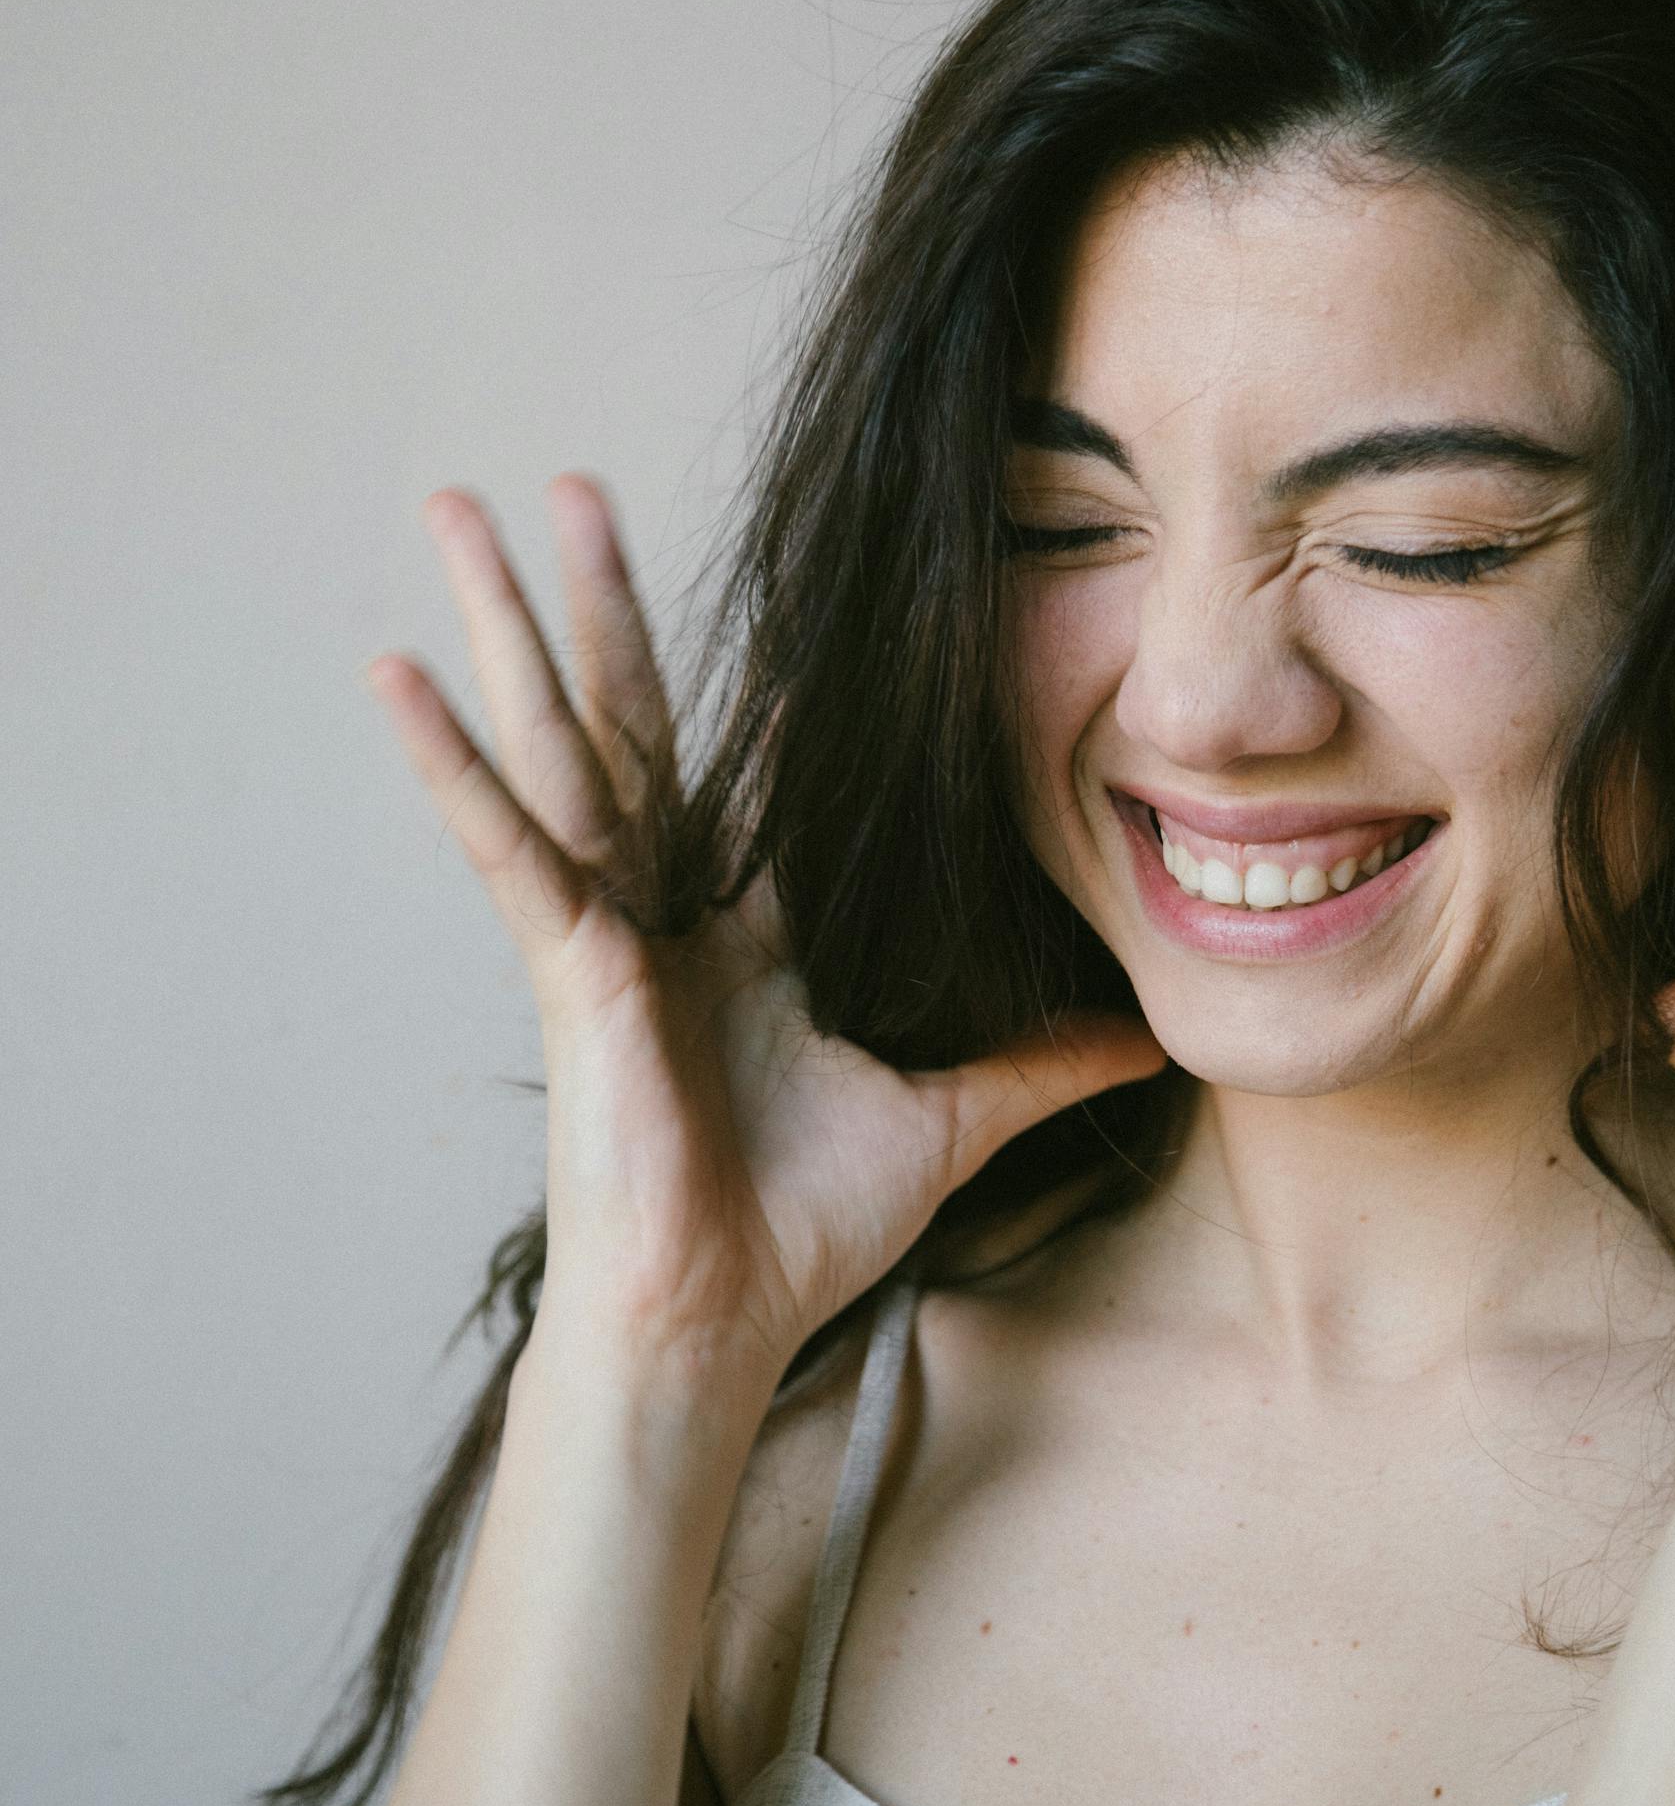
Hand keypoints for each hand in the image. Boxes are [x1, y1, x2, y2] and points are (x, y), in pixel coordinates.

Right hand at [366, 475, 1164, 1394]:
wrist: (715, 1322)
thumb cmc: (801, 1228)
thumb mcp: (948, 1117)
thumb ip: (1037, 1062)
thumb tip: (1148, 1043)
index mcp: (744, 931)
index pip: (754, 773)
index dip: (770, 685)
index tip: (786, 597)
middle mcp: (664, 906)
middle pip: (629, 716)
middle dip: (597, 602)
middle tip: (568, 482)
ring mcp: (606, 924)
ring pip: (557, 740)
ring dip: (508, 624)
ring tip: (455, 509)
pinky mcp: (568, 963)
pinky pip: (508, 845)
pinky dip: (453, 764)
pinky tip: (395, 675)